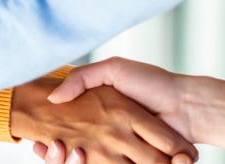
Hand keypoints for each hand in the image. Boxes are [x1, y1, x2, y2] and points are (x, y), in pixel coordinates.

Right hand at [10, 74, 197, 163]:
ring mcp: (121, 154)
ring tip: (61, 152)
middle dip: (58, 156)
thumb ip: (83, 78)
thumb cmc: (151, 83)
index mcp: (102, 117)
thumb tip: (54, 97)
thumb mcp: (114, 70)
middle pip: (74, 155)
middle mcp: (109, 138)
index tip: (39, 144)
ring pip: (88, 163)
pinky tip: (79, 156)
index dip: (50, 144)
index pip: (66, 132)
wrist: (185, 105)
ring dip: (70, 161)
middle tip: (49, 149)